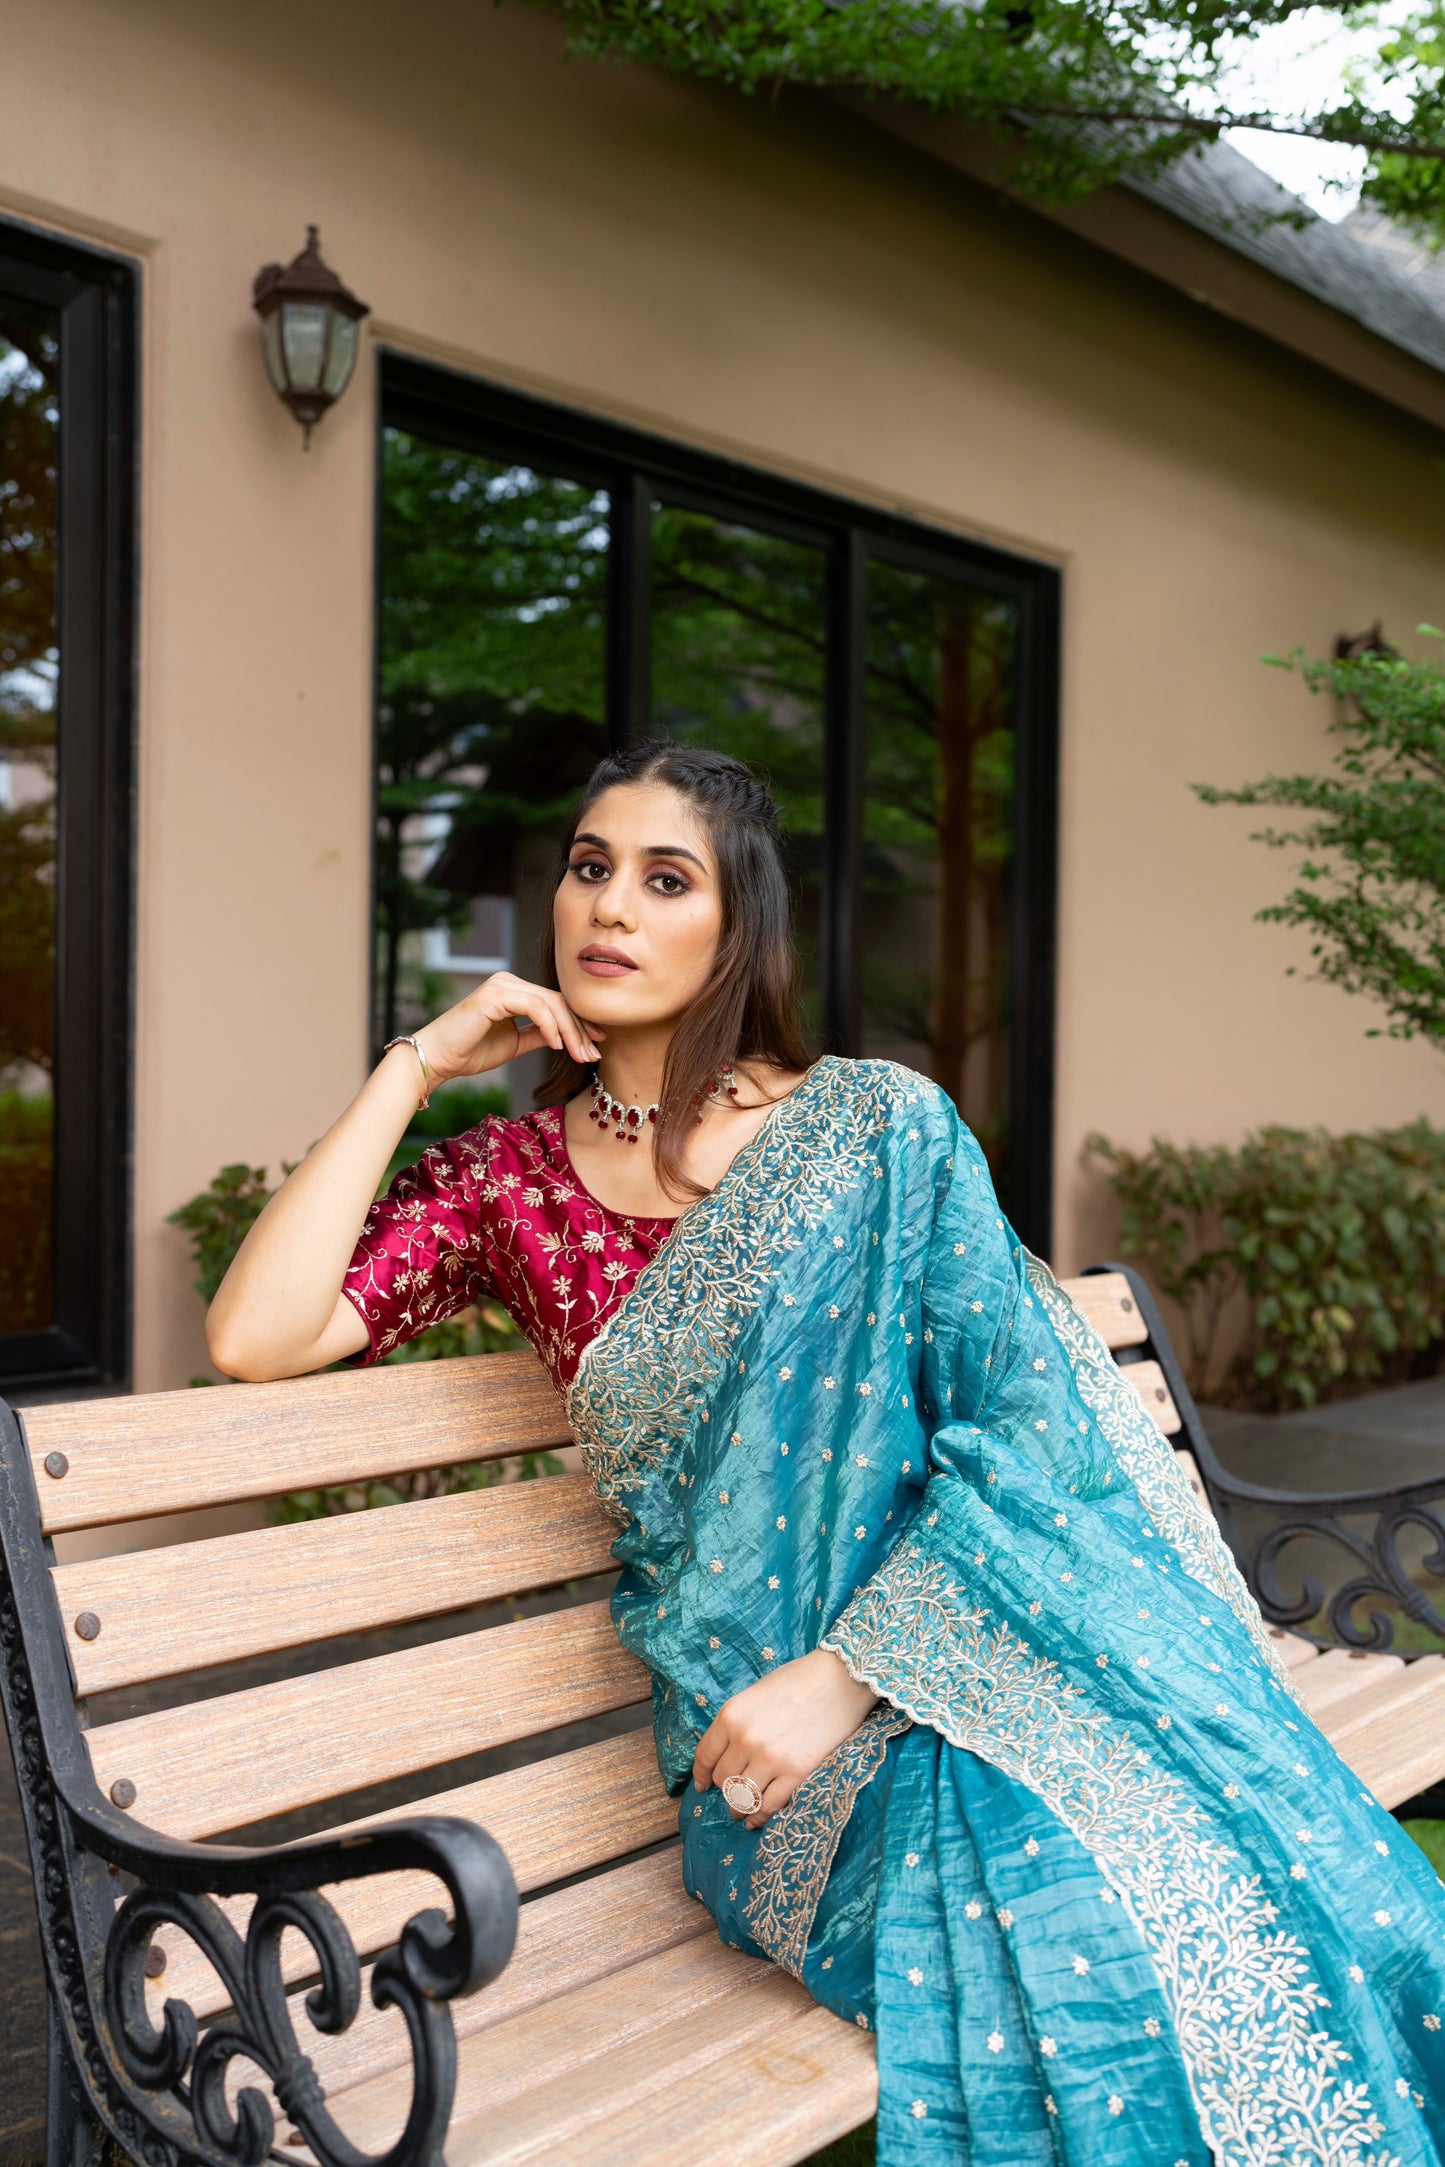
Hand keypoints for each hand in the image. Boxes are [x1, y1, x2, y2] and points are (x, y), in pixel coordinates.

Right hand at [412, 973, 602, 1084]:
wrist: (437, 1058)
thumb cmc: (469, 1052)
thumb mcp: (514, 1044)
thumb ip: (538, 1035)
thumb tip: (565, 1037)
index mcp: (513, 992)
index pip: (555, 1003)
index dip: (579, 1024)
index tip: (596, 1047)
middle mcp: (508, 982)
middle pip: (558, 1001)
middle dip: (580, 1029)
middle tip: (595, 1055)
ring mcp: (502, 984)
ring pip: (551, 1003)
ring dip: (570, 1031)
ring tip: (581, 1056)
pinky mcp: (495, 994)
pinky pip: (535, 1006)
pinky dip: (550, 1026)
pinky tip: (557, 1045)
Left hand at [692, 1649, 877, 1827]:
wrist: (841, 1678)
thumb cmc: (799, 1680)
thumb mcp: (756, 1694)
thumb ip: (738, 1722)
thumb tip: (726, 1752)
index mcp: (731, 1715)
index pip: (705, 1756)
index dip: (701, 1775)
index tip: (702, 1785)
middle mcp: (746, 1738)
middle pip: (723, 1779)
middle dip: (724, 1789)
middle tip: (730, 1794)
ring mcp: (771, 1758)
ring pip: (742, 1797)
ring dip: (739, 1808)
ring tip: (740, 1812)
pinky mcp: (796, 1772)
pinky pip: (769, 1805)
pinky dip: (760, 1816)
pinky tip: (757, 1818)